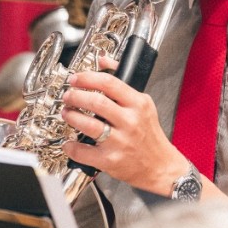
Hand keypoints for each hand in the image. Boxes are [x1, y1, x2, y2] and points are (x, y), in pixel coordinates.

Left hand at [60, 69, 186, 194]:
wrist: (160, 166)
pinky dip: (71, 146)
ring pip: (88, 124)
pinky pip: (83, 151)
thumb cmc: (150, 136)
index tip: (75, 78)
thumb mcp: (143, 105)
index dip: (87, 78)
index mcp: (138, 104)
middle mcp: (130, 121)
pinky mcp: (110, 160)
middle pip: (96, 101)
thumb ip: (122, 83)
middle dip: (75, 96)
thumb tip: (103, 61)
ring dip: (71, 116)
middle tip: (68, 96)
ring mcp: (120, 142)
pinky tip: (69, 142)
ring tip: (67, 113)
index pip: (109, 83)